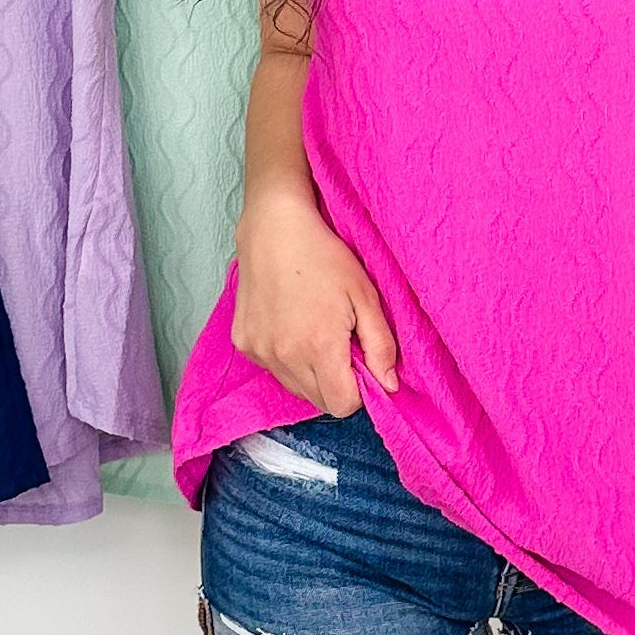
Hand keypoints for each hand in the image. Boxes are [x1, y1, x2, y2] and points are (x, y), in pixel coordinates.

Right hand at [231, 189, 399, 418]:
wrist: (275, 228)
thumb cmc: (324, 256)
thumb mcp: (365, 296)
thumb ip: (381, 346)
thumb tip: (390, 386)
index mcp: (319, 347)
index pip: (343, 405)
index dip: (359, 390)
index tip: (361, 361)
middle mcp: (284, 357)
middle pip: (319, 401)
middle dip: (337, 382)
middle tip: (340, 342)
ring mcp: (260, 352)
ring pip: (295, 388)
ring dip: (311, 373)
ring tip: (315, 331)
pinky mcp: (244, 344)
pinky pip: (274, 369)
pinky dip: (287, 359)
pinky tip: (291, 325)